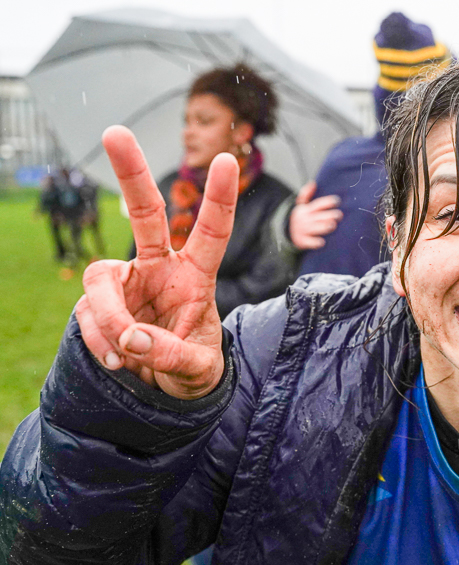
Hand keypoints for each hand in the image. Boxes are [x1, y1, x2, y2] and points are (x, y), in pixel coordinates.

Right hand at [74, 126, 237, 399]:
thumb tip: (132, 339)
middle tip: (114, 131)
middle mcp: (159, 269)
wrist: (166, 392)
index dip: (219, 198)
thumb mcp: (197, 368)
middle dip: (130, 173)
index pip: (211, 232)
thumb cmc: (194, 369)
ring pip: (100, 280)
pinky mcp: (98, 304)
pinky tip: (117, 360)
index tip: (226, 160)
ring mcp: (126, 283)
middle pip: (144, 213)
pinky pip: (87, 314)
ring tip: (127, 355)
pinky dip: (99, 340)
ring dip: (108, 319)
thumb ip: (171, 354)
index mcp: (196, 275)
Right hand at [289, 181, 341, 249]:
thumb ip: (306, 194)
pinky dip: (314, 243)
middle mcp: (305, 219)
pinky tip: (322, 242)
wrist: (286, 232)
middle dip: (328, 215)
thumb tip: (313, 182)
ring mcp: (303, 230)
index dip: (327, 202)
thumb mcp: (301, 205)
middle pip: (318, 216)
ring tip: (333, 225)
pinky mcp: (302, 240)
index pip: (318, 204)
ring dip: (323, 227)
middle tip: (339, 215)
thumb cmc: (300, 217)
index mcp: (306, 209)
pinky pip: (308, 242)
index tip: (337, 200)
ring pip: (314, 228)